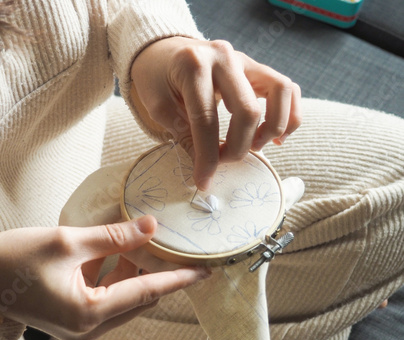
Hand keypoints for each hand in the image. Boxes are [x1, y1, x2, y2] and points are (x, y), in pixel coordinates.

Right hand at [0, 215, 209, 339]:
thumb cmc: (14, 260)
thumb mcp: (67, 242)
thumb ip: (113, 236)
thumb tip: (151, 227)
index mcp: (88, 314)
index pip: (146, 293)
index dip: (177, 279)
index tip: (203, 271)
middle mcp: (88, 329)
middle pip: (138, 299)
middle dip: (156, 272)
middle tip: (171, 246)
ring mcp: (80, 327)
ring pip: (124, 299)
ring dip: (135, 273)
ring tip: (144, 243)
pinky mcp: (73, 319)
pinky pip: (108, 300)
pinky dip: (118, 278)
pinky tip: (120, 254)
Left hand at [131, 37, 301, 190]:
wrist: (164, 50)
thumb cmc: (157, 78)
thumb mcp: (158, 106)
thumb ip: (182, 133)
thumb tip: (206, 167)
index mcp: (193, 65)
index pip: (205, 119)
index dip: (207, 157)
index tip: (204, 182)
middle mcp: (224, 57)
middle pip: (247, 110)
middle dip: (238, 147)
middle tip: (225, 161)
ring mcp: (245, 59)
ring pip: (281, 92)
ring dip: (272, 128)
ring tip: (255, 146)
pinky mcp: (257, 67)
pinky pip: (288, 89)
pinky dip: (289, 115)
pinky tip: (274, 136)